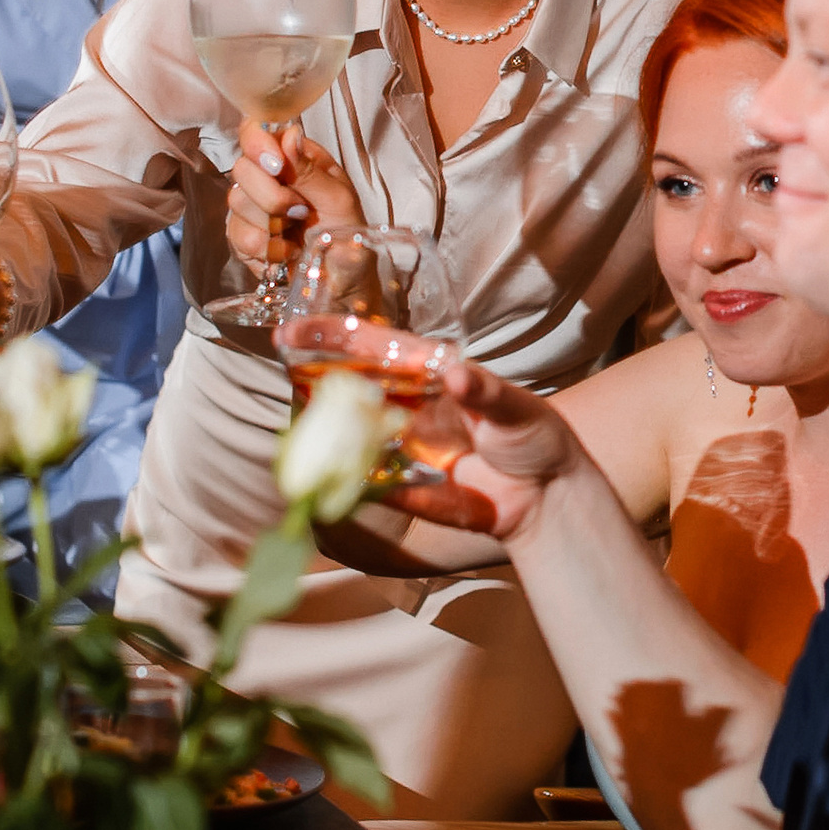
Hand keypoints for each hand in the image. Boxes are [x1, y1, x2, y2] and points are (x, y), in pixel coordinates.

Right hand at [226, 120, 363, 272]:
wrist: (345, 285)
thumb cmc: (350, 239)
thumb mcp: (340, 201)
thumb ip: (309, 170)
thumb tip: (289, 134)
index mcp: (296, 158)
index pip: (257, 131)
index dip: (258, 144)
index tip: (276, 167)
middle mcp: (271, 178)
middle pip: (242, 168)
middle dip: (271, 197)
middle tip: (301, 212)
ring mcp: (254, 208)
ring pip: (236, 203)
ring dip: (270, 226)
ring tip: (297, 236)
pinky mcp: (244, 238)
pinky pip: (236, 236)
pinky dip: (265, 249)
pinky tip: (286, 253)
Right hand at [271, 316, 586, 538]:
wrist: (549, 497)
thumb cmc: (535, 437)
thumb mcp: (516, 408)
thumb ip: (485, 392)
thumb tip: (455, 376)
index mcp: (430, 377)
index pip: (374, 350)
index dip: (333, 337)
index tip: (291, 332)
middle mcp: (409, 408)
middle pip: (350, 388)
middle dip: (312, 377)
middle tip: (280, 368)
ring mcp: (403, 449)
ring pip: (351, 435)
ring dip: (323, 433)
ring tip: (296, 428)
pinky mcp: (408, 489)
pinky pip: (373, 486)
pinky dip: (353, 486)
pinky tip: (328, 484)